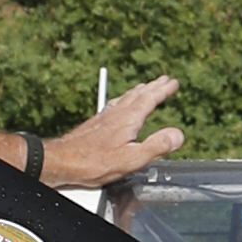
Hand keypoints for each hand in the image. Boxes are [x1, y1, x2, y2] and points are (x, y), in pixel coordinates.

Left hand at [41, 74, 186, 188]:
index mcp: (128, 119)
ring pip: (125, 97)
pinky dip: (123, 99)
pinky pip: (113, 104)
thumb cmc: (94, 162)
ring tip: (145, 87)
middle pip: (138, 94)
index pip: (150, 99)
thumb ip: (156, 146)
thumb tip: (178, 134)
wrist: (63, 161)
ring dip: (138, 91)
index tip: (174, 82)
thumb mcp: (132, 159)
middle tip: (164, 79)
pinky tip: (118, 103)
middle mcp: (116, 113)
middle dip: (153, 86)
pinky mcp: (95, 123)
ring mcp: (104, 116)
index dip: (163, 90)